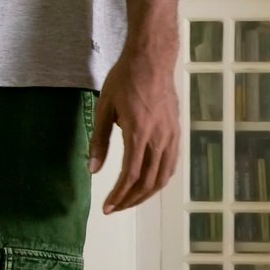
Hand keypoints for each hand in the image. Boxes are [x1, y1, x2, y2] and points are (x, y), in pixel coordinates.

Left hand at [91, 41, 179, 213]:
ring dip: (146, 194)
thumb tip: (93, 169)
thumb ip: (100, 141)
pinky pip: (170, 165)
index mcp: (138, 133)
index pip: (130, 175)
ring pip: (163, 177)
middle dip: (130, 199)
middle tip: (115, 208)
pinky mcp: (177, 133)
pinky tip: (148, 183)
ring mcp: (171, 137)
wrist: (152, 60)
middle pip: (148, 182)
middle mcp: (159, 139)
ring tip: (130, 200)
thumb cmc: (125, 80)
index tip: (106, 207)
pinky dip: (159, 180)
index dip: (118, 195)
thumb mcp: (104, 109)